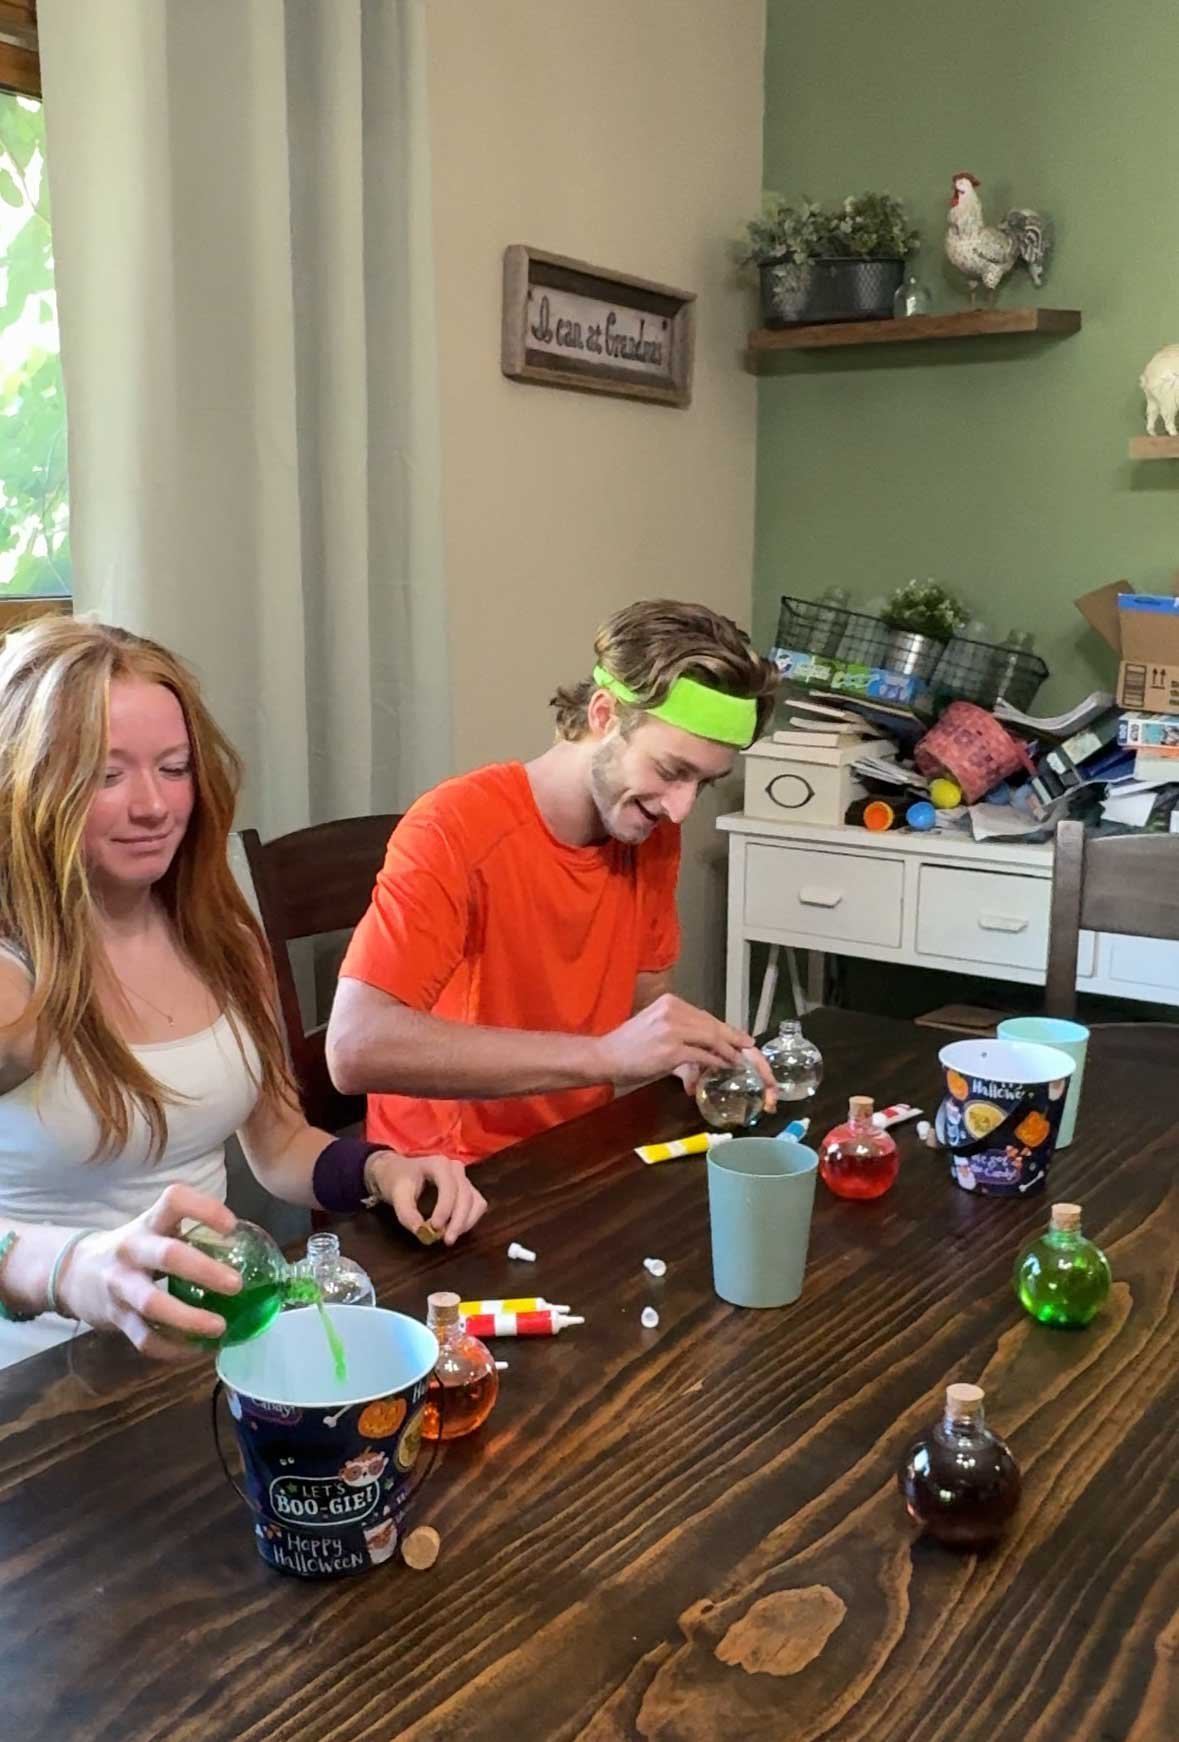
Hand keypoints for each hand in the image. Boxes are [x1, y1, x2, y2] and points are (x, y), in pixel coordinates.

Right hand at [54, 1184, 242, 1359]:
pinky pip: (145, 1339)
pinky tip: (199, 1350)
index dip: (204, 1209)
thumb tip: (250, 1248)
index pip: (174, 1200)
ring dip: (189, 1319)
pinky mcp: (116, 1318)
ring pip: (153, 1304)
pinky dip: (174, 1349)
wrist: (75, 1274)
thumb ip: (191, 1235)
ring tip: (220, 1328)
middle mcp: (132, 1250)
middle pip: (167, 1256)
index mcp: (149, 1223)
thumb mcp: (154, 1230)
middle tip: (236, 1285)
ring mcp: (121, 1286)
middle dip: (203, 1271)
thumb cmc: (134, 1250)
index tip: (231, 1225)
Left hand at [366, 1151, 486, 1247]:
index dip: (445, 1208)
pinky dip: (469, 1220)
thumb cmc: (397, 1180)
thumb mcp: (396, 1194)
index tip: (435, 1227)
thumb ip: (407, 1214)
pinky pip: (477, 1206)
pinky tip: (455, 1230)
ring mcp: (464, 1179)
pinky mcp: (467, 1190)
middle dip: (459, 1220)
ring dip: (466, 1222)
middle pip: (466, 1195)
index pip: (449, 1186)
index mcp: (438, 1164)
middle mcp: (455, 1169)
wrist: (398, 1172)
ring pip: (476, 1202)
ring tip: (449, 1237)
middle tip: (447, 1240)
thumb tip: (422, 1233)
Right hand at [595, 994, 777, 1105]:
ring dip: (729, 1051)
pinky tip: (725, 1067)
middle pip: (712, 1024)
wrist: (605, 1056)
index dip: (725, 1028)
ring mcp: (672, 1029)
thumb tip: (704, 1048)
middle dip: (733, 1038)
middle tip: (749, 1047)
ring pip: (711, 1038)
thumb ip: (681, 1034)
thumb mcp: (657, 1028)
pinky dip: (717, 1062)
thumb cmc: (629, 1046)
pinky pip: (702, 1056)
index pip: (705, 1015)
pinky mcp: (671, 1050)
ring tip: (740, 1060)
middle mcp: (672, 1010)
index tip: (740, 1037)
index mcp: (670, 1002)